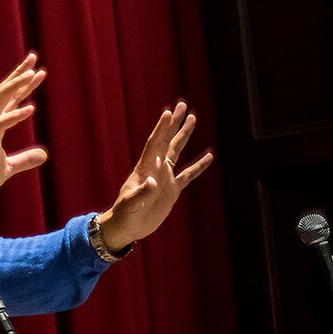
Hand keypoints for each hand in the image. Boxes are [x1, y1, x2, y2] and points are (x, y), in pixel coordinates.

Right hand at [0, 53, 49, 204]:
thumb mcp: (7, 168)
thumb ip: (24, 160)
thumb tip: (44, 154)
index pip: (8, 99)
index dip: (21, 84)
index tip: (36, 70)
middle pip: (2, 92)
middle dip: (17, 74)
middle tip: (33, 58)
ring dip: (14, 86)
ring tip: (30, 74)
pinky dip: (15, 116)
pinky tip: (30, 108)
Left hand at [96, 100, 213, 250]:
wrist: (127, 228)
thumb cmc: (124, 215)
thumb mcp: (131, 204)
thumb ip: (142, 192)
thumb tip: (154, 181)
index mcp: (144, 168)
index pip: (154, 143)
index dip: (161, 129)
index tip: (168, 112)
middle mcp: (155, 168)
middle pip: (167, 141)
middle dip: (174, 124)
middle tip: (183, 105)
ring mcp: (164, 178)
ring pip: (177, 152)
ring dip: (184, 136)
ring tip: (193, 119)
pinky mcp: (172, 190)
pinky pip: (188, 174)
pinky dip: (199, 166)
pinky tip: (209, 156)